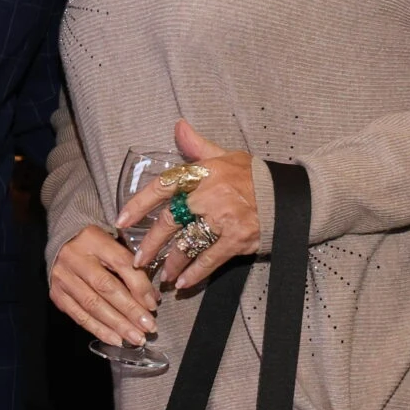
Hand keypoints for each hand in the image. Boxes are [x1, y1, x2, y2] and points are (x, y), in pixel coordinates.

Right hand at [49, 222, 160, 347]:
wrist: (60, 243)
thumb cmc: (95, 245)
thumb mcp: (112, 242)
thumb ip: (130, 265)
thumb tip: (150, 298)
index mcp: (93, 238)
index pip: (121, 263)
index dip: (139, 285)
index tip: (153, 304)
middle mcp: (75, 257)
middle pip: (106, 287)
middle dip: (130, 310)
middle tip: (148, 327)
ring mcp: (63, 277)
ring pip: (92, 305)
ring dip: (117, 324)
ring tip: (135, 338)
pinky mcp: (56, 294)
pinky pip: (79, 316)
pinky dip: (99, 329)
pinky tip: (115, 339)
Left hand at [119, 120, 260, 290]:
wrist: (288, 195)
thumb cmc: (253, 175)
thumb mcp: (225, 155)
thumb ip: (197, 146)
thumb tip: (178, 126)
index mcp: (202, 173)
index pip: (162, 187)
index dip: (138, 204)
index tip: (121, 220)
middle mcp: (209, 195)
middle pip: (169, 221)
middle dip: (151, 243)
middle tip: (138, 260)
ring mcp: (223, 218)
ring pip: (186, 244)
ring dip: (171, 263)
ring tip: (162, 276)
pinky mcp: (236, 239)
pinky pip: (209, 260)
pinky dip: (194, 274)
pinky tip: (183, 283)